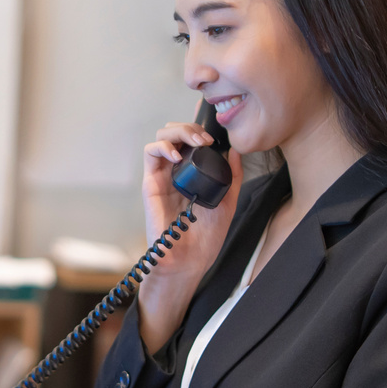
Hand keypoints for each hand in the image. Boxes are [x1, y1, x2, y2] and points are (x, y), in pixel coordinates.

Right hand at [136, 120, 242, 354]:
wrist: (190, 260)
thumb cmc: (206, 237)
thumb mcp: (228, 202)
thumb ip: (232, 177)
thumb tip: (236, 150)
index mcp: (194, 173)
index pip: (192, 140)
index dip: (201, 130)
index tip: (218, 135)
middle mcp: (176, 171)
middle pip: (176, 133)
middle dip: (190, 127)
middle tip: (206, 138)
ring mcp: (163, 176)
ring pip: (162, 137)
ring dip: (178, 132)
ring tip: (196, 142)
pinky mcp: (151, 184)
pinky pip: (150, 154)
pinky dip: (162, 147)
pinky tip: (177, 154)